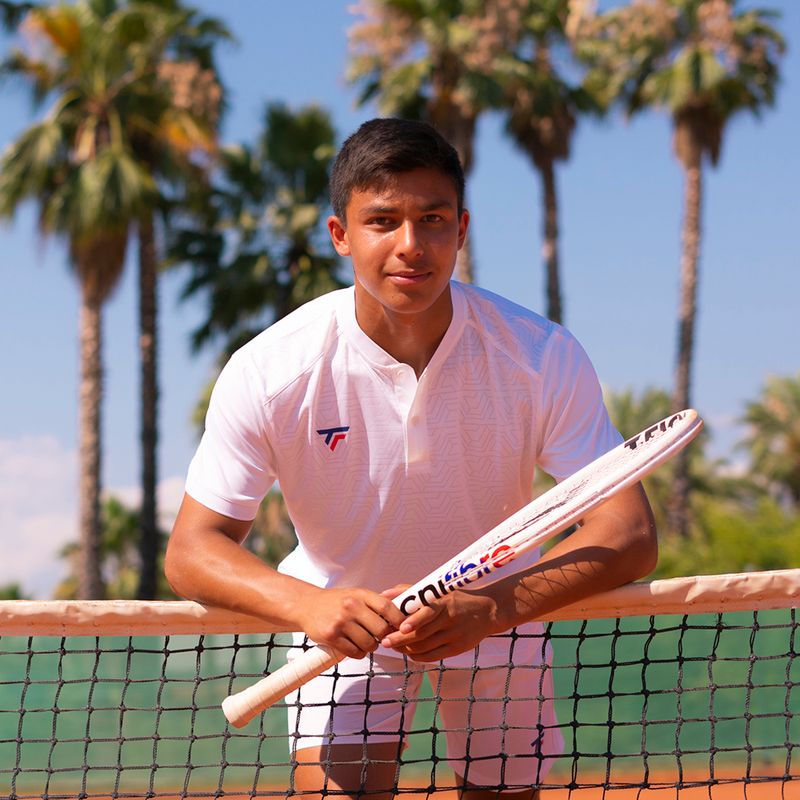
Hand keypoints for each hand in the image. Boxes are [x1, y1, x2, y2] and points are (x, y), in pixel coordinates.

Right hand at [297, 586, 405, 659]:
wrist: (307, 605)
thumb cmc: (336, 602)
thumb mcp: (356, 595)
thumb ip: (374, 604)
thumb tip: (401, 617)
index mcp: (360, 594)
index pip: (387, 607)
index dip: (399, 619)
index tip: (403, 627)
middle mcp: (351, 606)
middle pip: (381, 629)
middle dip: (384, 637)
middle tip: (381, 637)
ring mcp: (341, 622)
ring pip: (369, 644)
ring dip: (371, 647)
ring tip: (365, 641)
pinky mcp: (331, 637)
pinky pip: (355, 652)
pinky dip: (359, 653)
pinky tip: (355, 646)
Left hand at [379, 584, 503, 661]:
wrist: (488, 611)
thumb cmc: (456, 598)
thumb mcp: (438, 590)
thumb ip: (410, 590)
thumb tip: (384, 593)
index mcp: (444, 602)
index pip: (428, 613)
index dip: (413, 622)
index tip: (399, 628)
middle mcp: (450, 619)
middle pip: (422, 634)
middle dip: (401, 639)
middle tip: (385, 641)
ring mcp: (454, 635)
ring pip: (425, 646)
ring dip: (406, 648)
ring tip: (393, 645)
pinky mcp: (458, 648)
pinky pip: (434, 656)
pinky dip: (418, 656)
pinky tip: (409, 653)